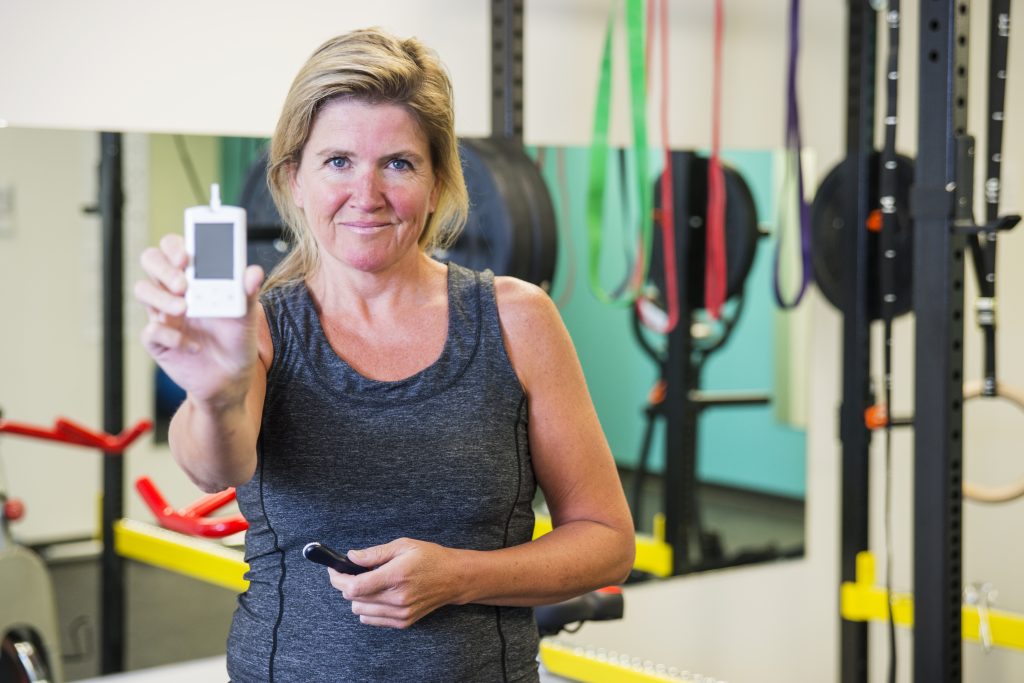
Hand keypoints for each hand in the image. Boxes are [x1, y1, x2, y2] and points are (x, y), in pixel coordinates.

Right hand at [135, 234, 263, 407]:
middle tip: (183, 284)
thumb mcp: (247, 316)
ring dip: (161, 298)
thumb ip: (247, 292)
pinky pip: (150, 331)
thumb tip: (253, 272)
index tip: (187, 256)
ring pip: (142, 290)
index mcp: (195, 276)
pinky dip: (170, 336)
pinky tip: (192, 345)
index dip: (174, 246)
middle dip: (163, 268)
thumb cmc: (237, 339)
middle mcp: (174, 290)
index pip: (174, 247)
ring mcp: (163, 313)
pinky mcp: (159, 340)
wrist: (231, 378)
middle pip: (150, 261)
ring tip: (185, 310)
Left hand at [327, 538, 460, 628]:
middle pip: (354, 599)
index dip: (338, 578)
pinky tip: (378, 595)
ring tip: (370, 583)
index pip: (354, 587)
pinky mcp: (403, 622)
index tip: (334, 569)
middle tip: (353, 572)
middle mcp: (397, 598)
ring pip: (360, 611)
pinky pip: (371, 620)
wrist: (454, 578)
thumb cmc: (430, 558)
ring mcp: (400, 613)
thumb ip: (374, 554)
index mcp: (396, 576)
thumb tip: (351, 556)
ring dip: (358, 597)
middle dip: (347, 584)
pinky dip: (368, 608)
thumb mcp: (403, 545)